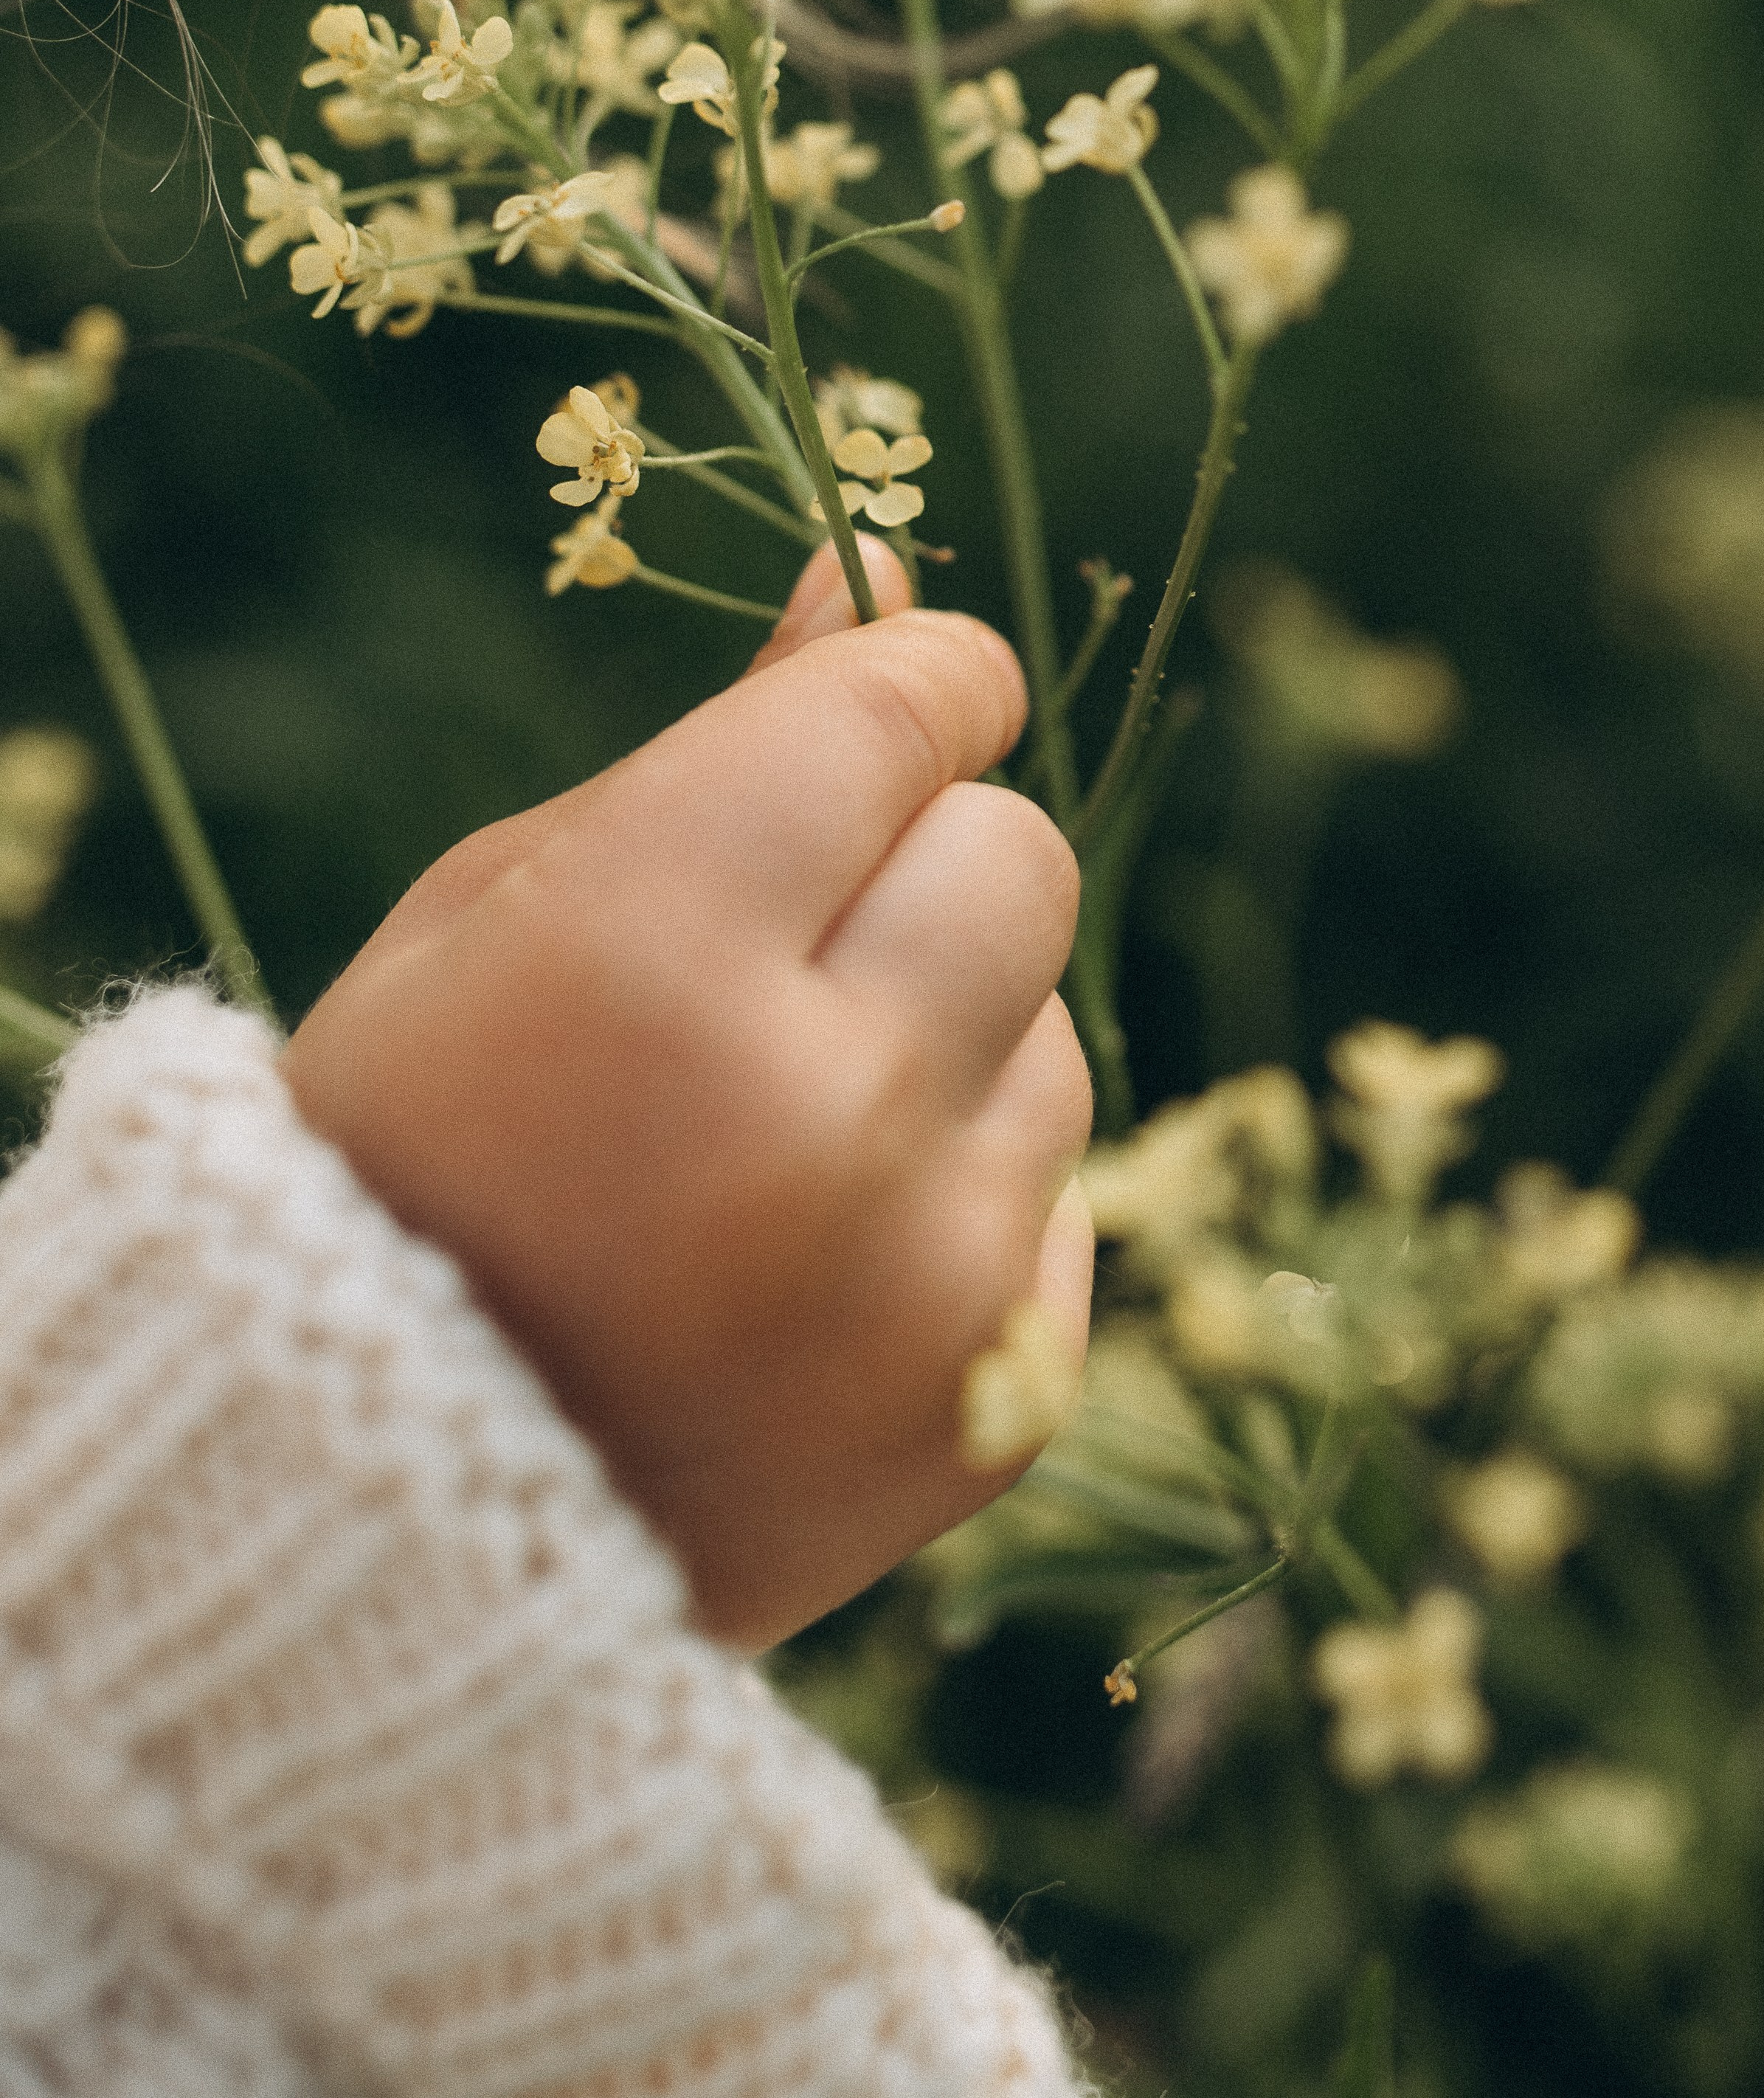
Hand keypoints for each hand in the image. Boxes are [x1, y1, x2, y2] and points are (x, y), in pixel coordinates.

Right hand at [282, 539, 1092, 1646]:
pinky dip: (960, 1198)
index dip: (909, 681)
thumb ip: (720, 743)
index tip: (894, 695)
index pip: (898, 715)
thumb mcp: (498, 916)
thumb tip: (879, 575)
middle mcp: (821, 1119)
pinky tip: (812, 1259)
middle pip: (1019, 857)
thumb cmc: (403, 1159)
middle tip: (799, 934)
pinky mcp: (997, 1407)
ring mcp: (930, 1284)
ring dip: (940, 1041)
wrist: (370, 1522)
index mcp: (649, 960)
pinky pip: (1058, 1201)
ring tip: (767, 1136)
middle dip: (923, 857)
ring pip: (1051, 1031)